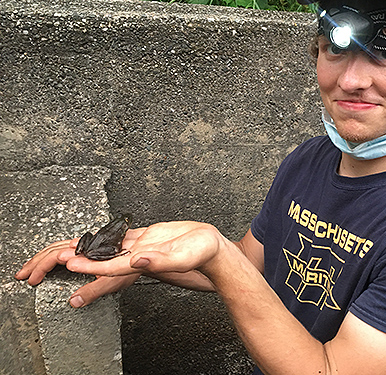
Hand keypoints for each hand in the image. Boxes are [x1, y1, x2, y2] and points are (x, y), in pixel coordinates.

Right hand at [15, 227, 146, 306]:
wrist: (158, 249)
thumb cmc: (140, 263)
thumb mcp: (117, 280)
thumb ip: (96, 288)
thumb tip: (74, 300)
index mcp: (89, 252)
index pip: (57, 256)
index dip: (43, 266)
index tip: (31, 278)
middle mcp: (89, 245)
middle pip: (56, 249)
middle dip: (37, 262)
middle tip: (23, 274)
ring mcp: (91, 243)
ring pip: (62, 245)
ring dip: (44, 256)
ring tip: (33, 268)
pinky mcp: (95, 245)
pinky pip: (71, 245)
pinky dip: (57, 252)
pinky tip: (56, 260)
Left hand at [64, 221, 223, 278]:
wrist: (211, 247)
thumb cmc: (201, 254)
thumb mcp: (182, 256)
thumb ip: (160, 260)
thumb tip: (137, 261)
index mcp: (145, 263)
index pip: (111, 266)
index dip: (91, 265)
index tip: (72, 263)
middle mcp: (139, 256)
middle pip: (105, 260)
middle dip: (83, 260)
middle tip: (58, 258)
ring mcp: (142, 247)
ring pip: (111, 248)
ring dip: (92, 248)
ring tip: (71, 247)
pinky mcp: (148, 236)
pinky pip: (123, 237)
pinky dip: (109, 236)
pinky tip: (99, 234)